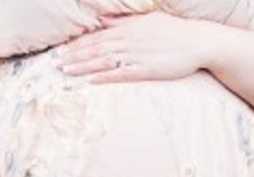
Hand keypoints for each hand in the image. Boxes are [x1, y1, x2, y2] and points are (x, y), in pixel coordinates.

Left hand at [57, 12, 213, 83]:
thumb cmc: (173, 31)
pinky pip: (120, 74)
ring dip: (83, 66)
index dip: (77, 44)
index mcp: (127, 28)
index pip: (96, 36)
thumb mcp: (147, 19)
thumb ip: (122, 20)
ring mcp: (136, 55)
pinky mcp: (146, 70)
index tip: (60, 50)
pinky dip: (104, 77)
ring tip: (66, 72)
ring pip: (103, 61)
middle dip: (73, 56)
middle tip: (55, 63)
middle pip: (95, 48)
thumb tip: (102, 18)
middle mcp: (128, 40)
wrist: (199, 42)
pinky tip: (91, 81)